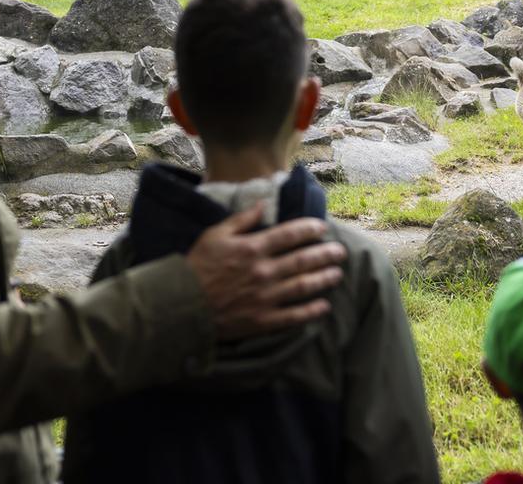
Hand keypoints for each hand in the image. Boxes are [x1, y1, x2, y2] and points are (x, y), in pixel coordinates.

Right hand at [185, 204, 345, 340]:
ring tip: (337, 274)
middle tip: (341, 252)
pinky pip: (293, 315)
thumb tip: (262, 203)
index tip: (322, 228)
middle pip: (303, 260)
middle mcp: (263, 271)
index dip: (310, 229)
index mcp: (252, 248)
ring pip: (303, 286)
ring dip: (324, 279)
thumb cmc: (197, 267)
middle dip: (325, 254)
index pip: (289, 234)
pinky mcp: (262, 320)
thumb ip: (241, 220)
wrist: (182, 305)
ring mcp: (264, 297)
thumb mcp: (214, 235)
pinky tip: (323, 306)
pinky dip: (311, 311)